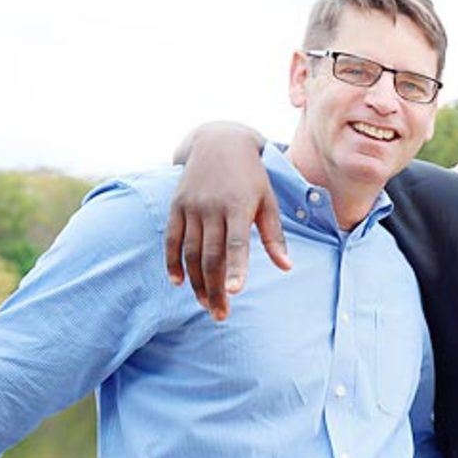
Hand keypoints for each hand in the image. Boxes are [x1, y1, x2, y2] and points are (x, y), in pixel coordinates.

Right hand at [165, 125, 290, 320]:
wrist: (218, 142)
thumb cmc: (251, 177)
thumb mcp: (268, 201)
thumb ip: (274, 236)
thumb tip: (286, 267)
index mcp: (239, 206)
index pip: (236, 243)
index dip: (236, 268)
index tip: (236, 292)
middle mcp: (212, 207)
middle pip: (210, 256)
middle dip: (215, 288)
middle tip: (220, 315)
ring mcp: (191, 207)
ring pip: (190, 252)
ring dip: (196, 282)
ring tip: (206, 304)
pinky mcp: (176, 206)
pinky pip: (171, 239)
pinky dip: (173, 262)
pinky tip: (178, 282)